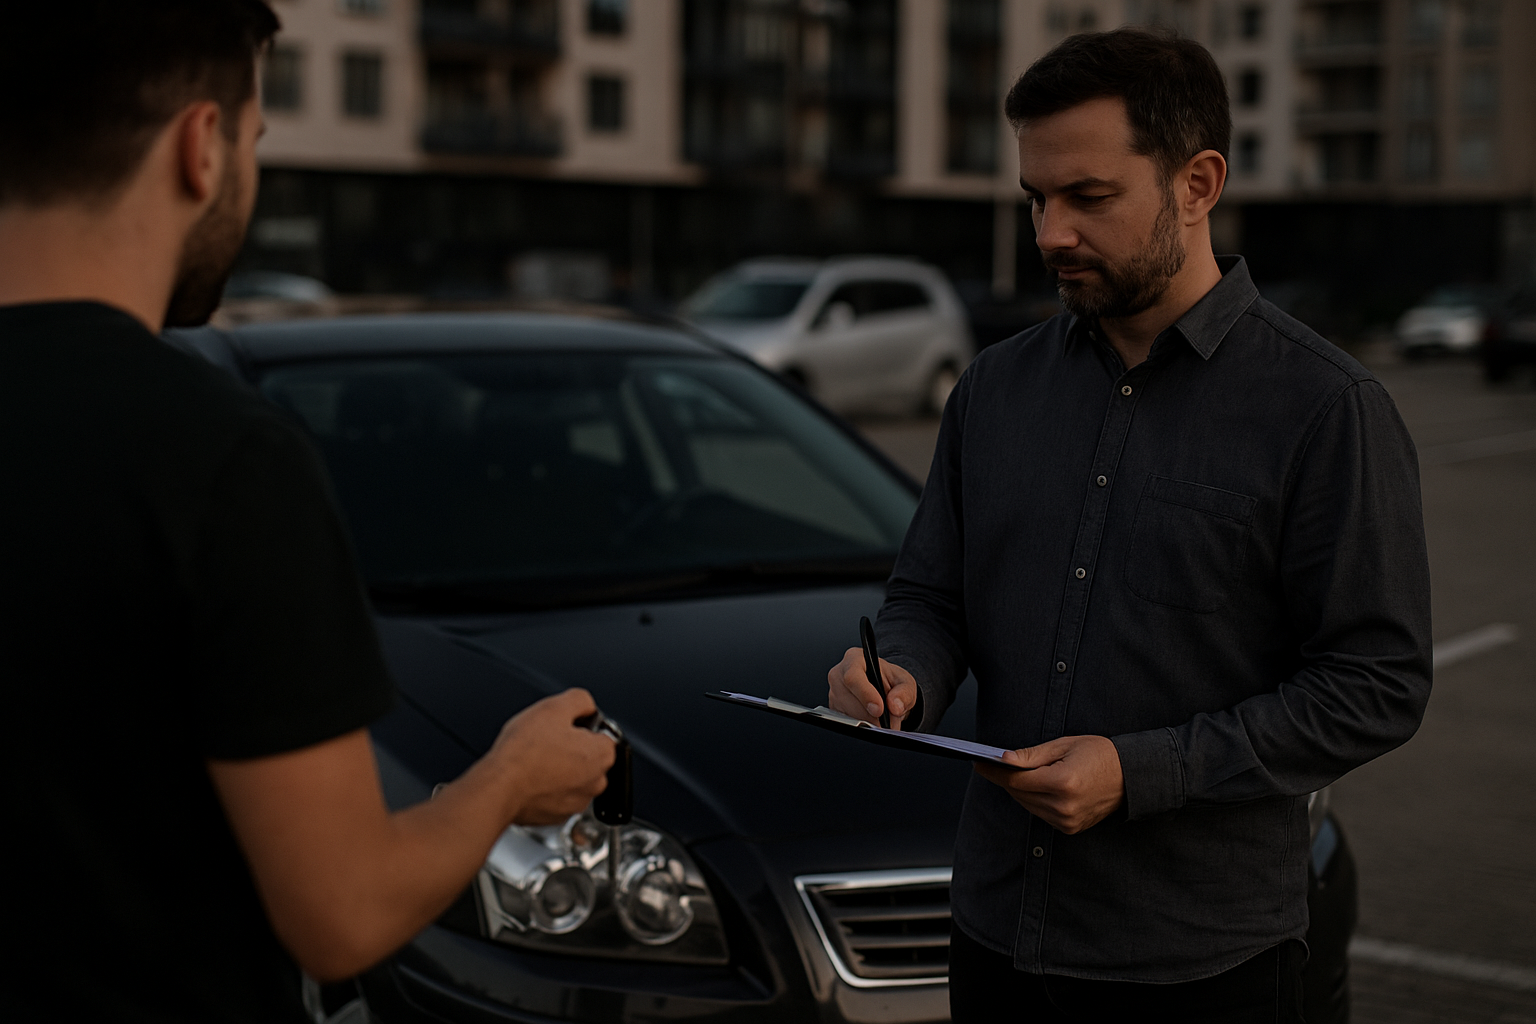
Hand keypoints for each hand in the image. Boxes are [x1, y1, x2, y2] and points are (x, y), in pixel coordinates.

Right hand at [484, 688, 616, 825]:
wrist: (499, 787)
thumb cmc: (524, 753)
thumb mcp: (555, 707)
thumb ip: (581, 700)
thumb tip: (586, 705)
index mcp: (602, 755)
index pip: (602, 735)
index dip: (581, 726)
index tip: (562, 727)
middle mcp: (595, 783)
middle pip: (589, 758)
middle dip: (571, 749)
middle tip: (546, 741)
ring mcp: (576, 802)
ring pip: (573, 779)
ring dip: (559, 770)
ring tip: (535, 760)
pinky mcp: (556, 816)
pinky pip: (556, 797)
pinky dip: (546, 789)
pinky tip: (530, 778)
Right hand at [827, 648, 916, 730]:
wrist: (884, 689)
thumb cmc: (890, 681)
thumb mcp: (904, 682)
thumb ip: (904, 692)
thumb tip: (895, 706)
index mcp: (854, 659)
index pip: (853, 677)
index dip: (865, 695)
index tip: (879, 710)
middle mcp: (839, 674)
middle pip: (850, 700)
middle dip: (872, 716)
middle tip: (890, 722)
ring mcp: (834, 693)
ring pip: (848, 714)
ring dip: (868, 722)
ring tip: (883, 718)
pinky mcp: (833, 709)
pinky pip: (846, 723)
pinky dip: (862, 726)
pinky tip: (872, 720)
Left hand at [973, 735, 1123, 833]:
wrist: (1131, 776)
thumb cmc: (1100, 754)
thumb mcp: (1065, 745)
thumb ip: (1032, 755)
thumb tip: (1004, 759)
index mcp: (1063, 782)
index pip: (1017, 779)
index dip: (995, 771)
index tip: (979, 763)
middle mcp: (1063, 806)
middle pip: (1019, 793)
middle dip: (1006, 778)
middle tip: (995, 764)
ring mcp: (1067, 821)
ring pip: (1027, 805)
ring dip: (1020, 790)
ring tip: (1019, 773)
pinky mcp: (1070, 828)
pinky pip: (1040, 813)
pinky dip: (1034, 800)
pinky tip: (1038, 786)